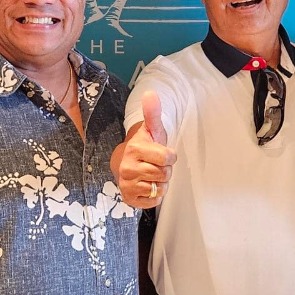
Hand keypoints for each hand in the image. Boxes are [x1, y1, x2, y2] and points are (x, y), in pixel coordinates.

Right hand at [117, 92, 176, 208]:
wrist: (125, 164)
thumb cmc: (144, 146)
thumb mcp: (150, 129)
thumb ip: (153, 113)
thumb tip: (151, 93)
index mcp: (134, 149)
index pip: (168, 157)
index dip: (170, 157)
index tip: (163, 154)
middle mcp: (127, 168)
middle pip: (165, 174)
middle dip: (166, 171)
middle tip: (156, 165)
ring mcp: (127, 185)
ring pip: (160, 188)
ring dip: (161, 183)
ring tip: (152, 175)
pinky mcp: (129, 199)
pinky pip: (154, 201)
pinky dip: (155, 196)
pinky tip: (147, 186)